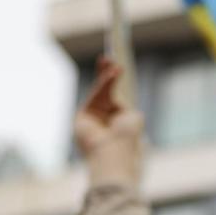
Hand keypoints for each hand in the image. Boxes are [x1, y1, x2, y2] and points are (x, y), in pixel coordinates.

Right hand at [74, 56, 143, 185]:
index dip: (116, 85)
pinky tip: (112, 73)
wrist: (113, 157)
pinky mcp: (81, 118)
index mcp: (116, 125)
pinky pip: (95, 96)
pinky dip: (104, 84)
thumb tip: (122, 101)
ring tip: (115, 64)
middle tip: (108, 58)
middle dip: (106, 75)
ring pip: (99, 93)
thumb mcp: (134, 119)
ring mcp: (91, 120)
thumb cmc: (127, 143)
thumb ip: (127, 107)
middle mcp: (103, 122)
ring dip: (107, 78)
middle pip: (103, 93)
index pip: (115, 100)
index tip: (118, 69)